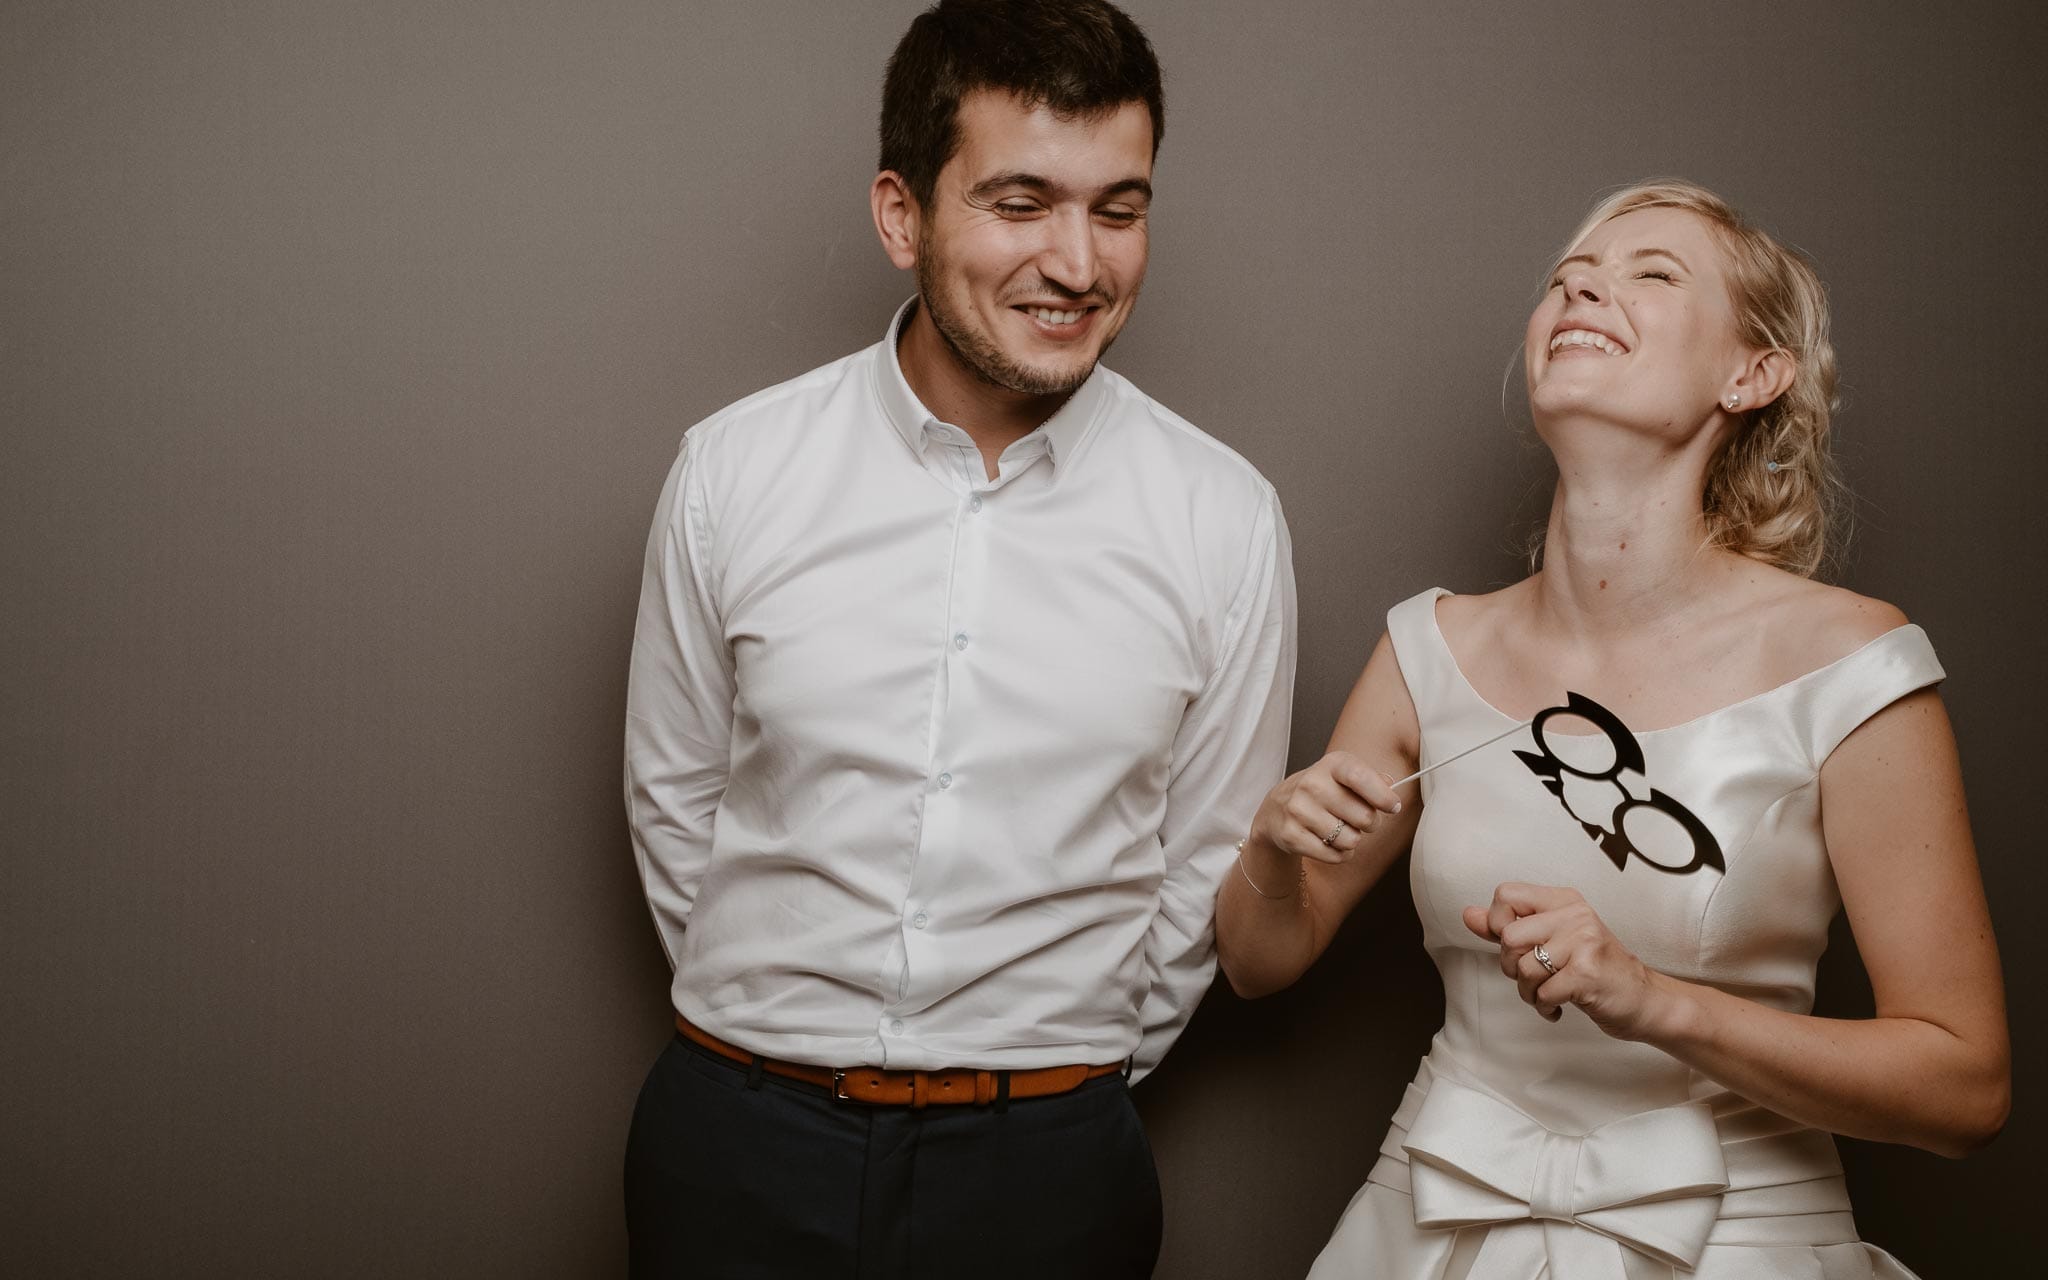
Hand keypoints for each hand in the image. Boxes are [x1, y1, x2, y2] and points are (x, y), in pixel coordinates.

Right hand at [1246, 752, 1401, 866]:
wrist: (1276, 810)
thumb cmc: (1321, 792)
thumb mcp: (1344, 776)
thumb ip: (1371, 779)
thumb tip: (1390, 785)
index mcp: (1331, 765)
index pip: (1360, 777)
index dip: (1383, 796)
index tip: (1393, 807)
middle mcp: (1311, 784)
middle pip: (1364, 817)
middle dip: (1370, 824)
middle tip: (1359, 820)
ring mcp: (1298, 810)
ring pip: (1351, 840)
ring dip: (1352, 840)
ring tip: (1339, 830)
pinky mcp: (1291, 835)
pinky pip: (1335, 856)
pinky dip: (1339, 854)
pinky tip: (1328, 842)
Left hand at [1462, 883, 1670, 1041]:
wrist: (1643, 998)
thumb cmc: (1593, 969)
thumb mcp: (1552, 939)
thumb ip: (1508, 926)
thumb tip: (1468, 914)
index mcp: (1563, 900)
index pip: (1505, 894)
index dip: (1498, 924)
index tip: (1518, 946)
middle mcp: (1575, 915)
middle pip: (1509, 936)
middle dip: (1512, 966)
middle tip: (1533, 977)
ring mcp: (1584, 942)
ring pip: (1524, 968)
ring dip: (1529, 992)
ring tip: (1548, 994)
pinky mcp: (1588, 973)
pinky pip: (1543, 992)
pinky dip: (1545, 1006)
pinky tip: (1559, 1006)